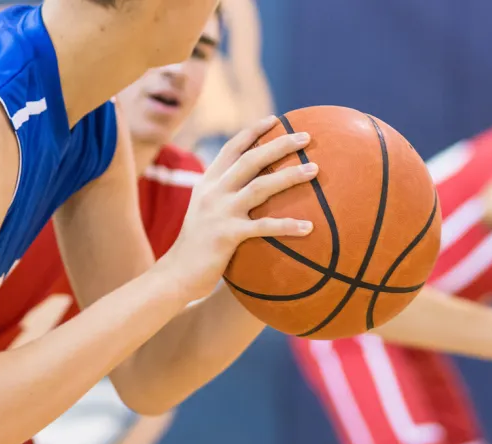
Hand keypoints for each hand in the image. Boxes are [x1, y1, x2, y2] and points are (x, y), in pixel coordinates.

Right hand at [157, 116, 317, 297]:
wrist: (175, 274)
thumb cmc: (198, 247)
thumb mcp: (205, 213)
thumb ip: (223, 196)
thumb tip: (254, 188)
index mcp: (208, 183)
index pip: (232, 148)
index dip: (254, 132)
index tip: (276, 120)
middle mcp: (213, 192)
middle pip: (251, 159)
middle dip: (280, 144)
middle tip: (306, 137)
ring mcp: (220, 212)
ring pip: (260, 186)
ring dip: (290, 176)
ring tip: (315, 170)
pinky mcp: (227, 235)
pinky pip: (264, 227)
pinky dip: (287, 226)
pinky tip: (309, 227)